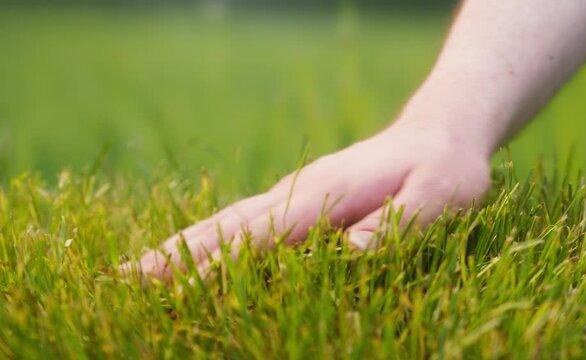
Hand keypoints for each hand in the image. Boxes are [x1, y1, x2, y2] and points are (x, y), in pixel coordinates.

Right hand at [129, 120, 489, 279]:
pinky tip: (197, 260)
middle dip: (178, 254)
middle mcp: (300, 194)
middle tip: (127, 281)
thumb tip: (351, 255)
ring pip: (230, 224)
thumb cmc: (443, 172)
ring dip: (184, 248)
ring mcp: (296, 197)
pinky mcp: (301, 205)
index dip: (217, 263)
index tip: (171, 286)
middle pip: (228, 226)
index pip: (261, 234)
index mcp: (326, 194)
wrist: (438, 136)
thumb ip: (399, 223)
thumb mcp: (441, 196)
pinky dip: (213, 243)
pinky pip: (248, 226)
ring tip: (141, 274)